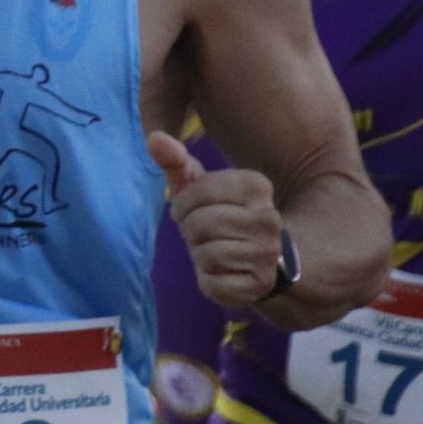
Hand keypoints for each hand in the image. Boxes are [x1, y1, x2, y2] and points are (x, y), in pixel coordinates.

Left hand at [150, 130, 281, 307]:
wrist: (262, 257)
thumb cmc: (221, 214)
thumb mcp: (200, 186)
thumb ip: (175, 160)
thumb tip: (153, 138)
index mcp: (256, 186)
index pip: (199, 191)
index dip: (184, 204)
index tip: (192, 209)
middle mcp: (269, 218)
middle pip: (199, 225)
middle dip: (190, 231)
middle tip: (201, 233)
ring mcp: (267, 254)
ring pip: (205, 256)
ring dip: (199, 255)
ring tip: (213, 249)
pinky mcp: (260, 285)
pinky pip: (212, 285)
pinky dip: (207, 280)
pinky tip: (221, 271)